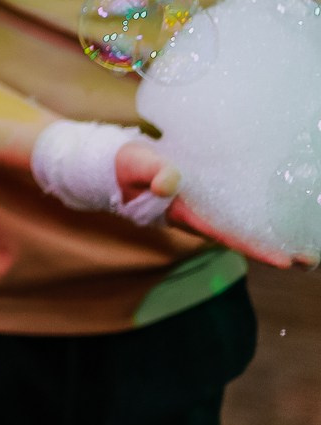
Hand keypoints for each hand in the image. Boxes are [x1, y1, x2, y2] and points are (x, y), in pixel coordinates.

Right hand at [118, 140, 318, 268]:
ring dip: (274, 235)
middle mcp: (201, 217)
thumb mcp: (135, 164)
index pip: (224, 234)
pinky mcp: (212, 198)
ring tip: (308, 245)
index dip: (253, 247)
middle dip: (275, 249)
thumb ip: (150, 172)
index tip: (283, 261)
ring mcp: (207, 210)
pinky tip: (284, 217)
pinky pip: (240, 211)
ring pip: (244, 227)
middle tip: (311, 259)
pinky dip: (263, 217)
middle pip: (241, 238)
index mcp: (184, 213)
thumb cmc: (128, 165)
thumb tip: (169, 182)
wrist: (123, 166)